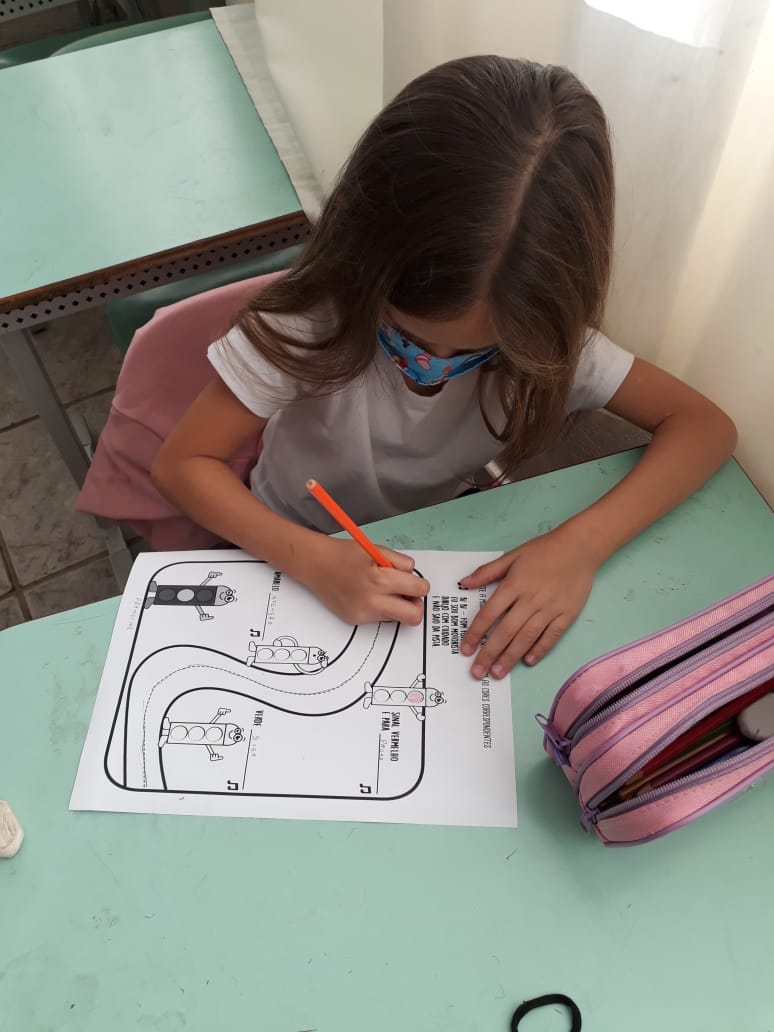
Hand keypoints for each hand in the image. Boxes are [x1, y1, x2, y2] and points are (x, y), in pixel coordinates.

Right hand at [303, 538, 429, 625]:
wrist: (315, 564)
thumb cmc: (345, 554)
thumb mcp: (378, 550)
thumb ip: (400, 564)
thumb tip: (413, 578)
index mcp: (380, 580)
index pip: (419, 590)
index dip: (420, 585)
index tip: (414, 582)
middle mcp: (373, 601)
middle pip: (413, 617)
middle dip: (415, 605)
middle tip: (407, 594)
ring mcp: (363, 614)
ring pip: (396, 617)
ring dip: (396, 605)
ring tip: (381, 589)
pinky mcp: (355, 620)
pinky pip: (379, 617)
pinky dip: (379, 607)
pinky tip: (366, 594)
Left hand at [459, 527, 599, 678]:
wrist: (579, 548)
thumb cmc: (543, 550)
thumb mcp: (512, 556)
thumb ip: (487, 572)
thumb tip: (464, 584)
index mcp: (513, 585)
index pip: (489, 614)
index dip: (475, 633)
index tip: (465, 649)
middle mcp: (530, 600)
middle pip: (505, 631)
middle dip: (489, 654)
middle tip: (477, 672)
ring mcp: (550, 609)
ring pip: (526, 638)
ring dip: (510, 657)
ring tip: (498, 673)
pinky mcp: (567, 615)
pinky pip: (551, 636)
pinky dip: (540, 650)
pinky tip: (528, 661)